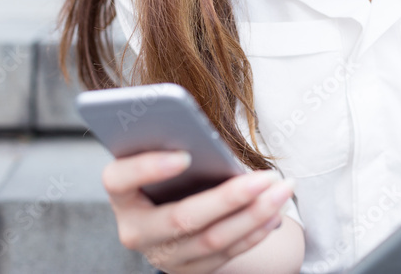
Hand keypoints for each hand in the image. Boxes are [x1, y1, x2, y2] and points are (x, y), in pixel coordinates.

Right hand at [101, 150, 295, 273]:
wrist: (170, 215)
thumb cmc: (169, 172)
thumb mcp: (163, 155)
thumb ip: (176, 146)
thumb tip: (210, 140)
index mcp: (121, 194)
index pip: (119, 180)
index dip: (148, 168)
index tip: (185, 154)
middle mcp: (135, 230)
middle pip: (181, 218)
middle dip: (229, 197)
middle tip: (266, 176)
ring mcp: (162, 255)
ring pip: (212, 239)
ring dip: (254, 215)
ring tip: (281, 190)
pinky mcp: (189, 270)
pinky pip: (227, 254)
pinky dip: (255, 232)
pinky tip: (276, 213)